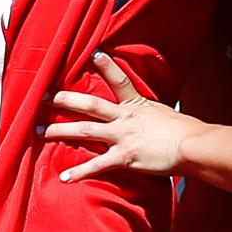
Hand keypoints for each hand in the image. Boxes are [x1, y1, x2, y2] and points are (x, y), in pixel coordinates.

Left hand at [46, 53, 200, 179]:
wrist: (192, 146)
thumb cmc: (185, 131)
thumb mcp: (164, 115)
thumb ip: (150, 114)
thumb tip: (150, 115)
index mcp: (136, 105)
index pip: (118, 80)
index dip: (106, 66)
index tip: (93, 53)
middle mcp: (124, 118)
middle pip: (88, 105)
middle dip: (64, 100)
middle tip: (43, 97)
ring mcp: (122, 137)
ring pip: (84, 130)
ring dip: (59, 130)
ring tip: (39, 131)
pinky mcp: (124, 158)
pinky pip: (96, 165)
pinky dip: (79, 172)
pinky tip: (64, 177)